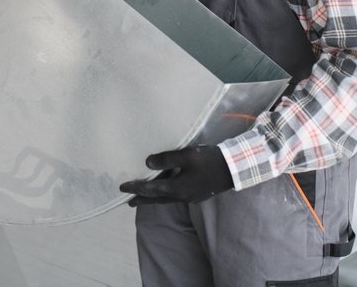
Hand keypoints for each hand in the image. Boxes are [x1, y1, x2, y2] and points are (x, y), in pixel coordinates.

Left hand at [119, 145, 233, 205]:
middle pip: (157, 199)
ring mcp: (190, 197)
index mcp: (177, 188)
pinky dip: (164, 195)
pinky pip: (174, 196)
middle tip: (128, 202)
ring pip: (166, 199)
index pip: (151, 189)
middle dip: (142, 199)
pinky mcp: (196, 194)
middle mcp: (181, 196)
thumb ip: (166, 159)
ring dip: (152, 198)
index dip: (136, 187)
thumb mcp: (187, 156)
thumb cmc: (209, 160)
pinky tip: (164, 190)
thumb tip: (147, 163)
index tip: (122, 187)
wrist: (233, 169)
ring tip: (142, 197)